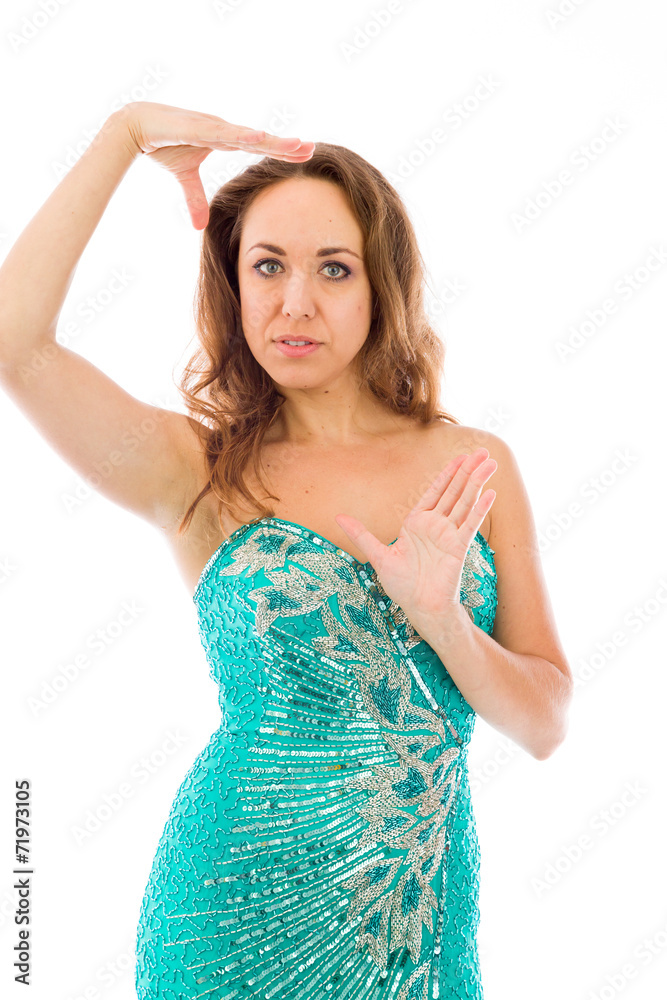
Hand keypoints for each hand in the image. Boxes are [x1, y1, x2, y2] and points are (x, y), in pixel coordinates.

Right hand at [108, 101, 314, 229]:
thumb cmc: (162, 144)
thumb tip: (200, 226)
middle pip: (262, 140)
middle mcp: (224, 130)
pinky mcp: (199, 127)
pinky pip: (225, 133)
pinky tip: (261, 138)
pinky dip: (243, 135)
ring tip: (296, 145)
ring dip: (273, 141)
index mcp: (224, 139)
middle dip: (286, 145)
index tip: (303, 154)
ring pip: (249, 136)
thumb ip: (196, 199)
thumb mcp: (184, 176)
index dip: (280, 151)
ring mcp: (214, 127)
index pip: (259, 146)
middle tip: (311, 149)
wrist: (135, 128)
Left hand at [334, 447, 496, 623]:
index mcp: (418, 524)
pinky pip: (470, 524)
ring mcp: (449, 535)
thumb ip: (360, 534)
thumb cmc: (402, 585)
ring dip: (477, 482)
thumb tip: (337, 517)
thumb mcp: (378, 556)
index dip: (448, 473)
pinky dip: (480, 508)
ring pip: (465, 502)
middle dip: (467, 471)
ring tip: (490, 463)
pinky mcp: (458, 548)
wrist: (419, 608)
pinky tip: (490, 493)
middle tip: (482, 451)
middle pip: (454, 491)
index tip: (459, 457)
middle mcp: (436, 526)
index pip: (436, 491)